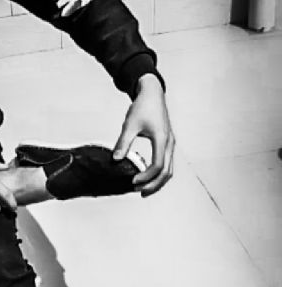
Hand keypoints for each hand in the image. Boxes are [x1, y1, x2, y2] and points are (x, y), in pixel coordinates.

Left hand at [113, 73, 175, 196]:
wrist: (152, 93)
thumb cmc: (142, 107)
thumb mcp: (130, 124)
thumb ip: (123, 142)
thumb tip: (115, 159)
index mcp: (162, 139)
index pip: (157, 166)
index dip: (146, 177)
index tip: (132, 181)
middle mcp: (170, 143)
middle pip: (167, 172)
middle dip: (154, 185)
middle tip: (139, 192)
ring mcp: (171, 143)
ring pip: (170, 169)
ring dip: (158, 181)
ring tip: (143, 188)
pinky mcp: (168, 142)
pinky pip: (167, 162)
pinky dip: (159, 173)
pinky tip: (147, 175)